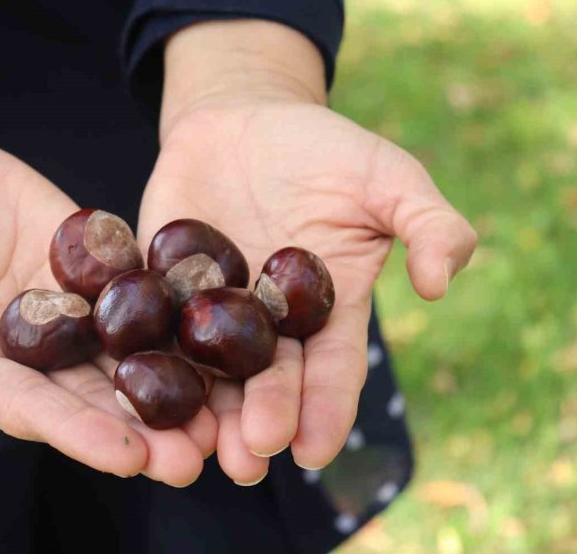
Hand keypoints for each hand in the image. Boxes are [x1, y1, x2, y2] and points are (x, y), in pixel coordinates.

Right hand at [0, 78, 215, 485]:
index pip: (35, 412)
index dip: (81, 435)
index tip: (131, 459)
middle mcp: (36, 351)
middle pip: (96, 396)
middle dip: (146, 427)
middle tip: (200, 454)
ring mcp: (71, 307)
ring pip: (129, 351)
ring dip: (174, 382)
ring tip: (225, 411)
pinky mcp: (95, 263)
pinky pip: (139, 286)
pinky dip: (177, 306)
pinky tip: (221, 322)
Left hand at [138, 21, 476, 483]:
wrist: (245, 117)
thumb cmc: (324, 150)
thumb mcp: (388, 176)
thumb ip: (428, 223)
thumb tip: (440, 284)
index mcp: (327, 309)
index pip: (332, 367)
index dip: (326, 408)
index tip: (315, 451)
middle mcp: (268, 322)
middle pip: (267, 381)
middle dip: (261, 419)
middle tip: (250, 458)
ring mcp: (211, 308)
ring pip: (209, 370)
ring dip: (206, 412)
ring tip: (200, 452)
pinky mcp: (159, 284)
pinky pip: (151, 323)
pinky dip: (147, 356)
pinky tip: (136, 391)